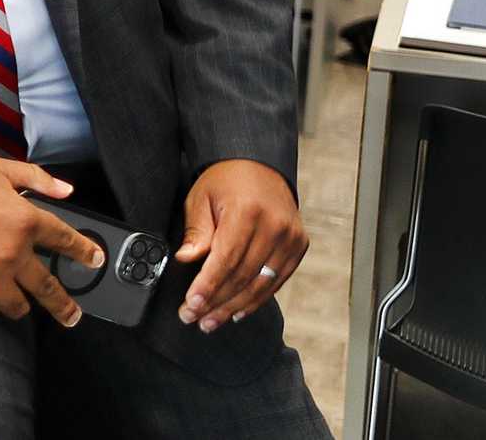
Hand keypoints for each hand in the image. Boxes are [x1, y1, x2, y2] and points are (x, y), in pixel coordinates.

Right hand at [0, 150, 105, 326]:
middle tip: (74, 315)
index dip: (84, 252)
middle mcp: (12, 250)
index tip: (94, 260)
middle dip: (66, 306)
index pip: (66, 240)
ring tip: (25, 305)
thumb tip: (66, 190)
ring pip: (20, 306)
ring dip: (24, 305)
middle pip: (50, 289)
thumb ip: (35, 178)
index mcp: (23, 218)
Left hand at [172, 159, 306, 332]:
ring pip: (261, 284)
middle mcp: (274, 226)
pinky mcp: (299, 246)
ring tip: (212, 321)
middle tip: (195, 319)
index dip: (207, 286)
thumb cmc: (224, 181)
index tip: (191, 305)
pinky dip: (257, 299)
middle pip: (243, 276)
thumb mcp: (200, 198)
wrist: (259, 164)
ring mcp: (291, 237)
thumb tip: (186, 260)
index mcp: (247, 212)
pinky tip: (238, 311)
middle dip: (217, 302)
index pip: (226, 259)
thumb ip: (197, 232)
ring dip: (235, 307)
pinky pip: (277, 280)